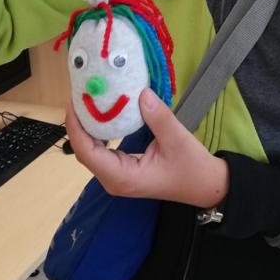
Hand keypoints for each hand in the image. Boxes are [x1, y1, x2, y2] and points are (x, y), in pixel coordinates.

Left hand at [65, 88, 229, 208]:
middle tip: (80, 93)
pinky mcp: (123, 170)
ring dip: (86, 126)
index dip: (76, 126)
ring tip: (87, 99)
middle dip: (78, 122)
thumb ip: (158, 117)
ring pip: (91, 150)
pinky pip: (102, 151)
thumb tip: (141, 93)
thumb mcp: (177, 140)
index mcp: (122, 177)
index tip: (74, 100)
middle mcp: (113, 180)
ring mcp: (117, 177)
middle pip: (84, 150)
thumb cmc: (192, 168)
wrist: (205, 187)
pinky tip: (101, 114)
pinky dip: (98, 132)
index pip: (86, 151)